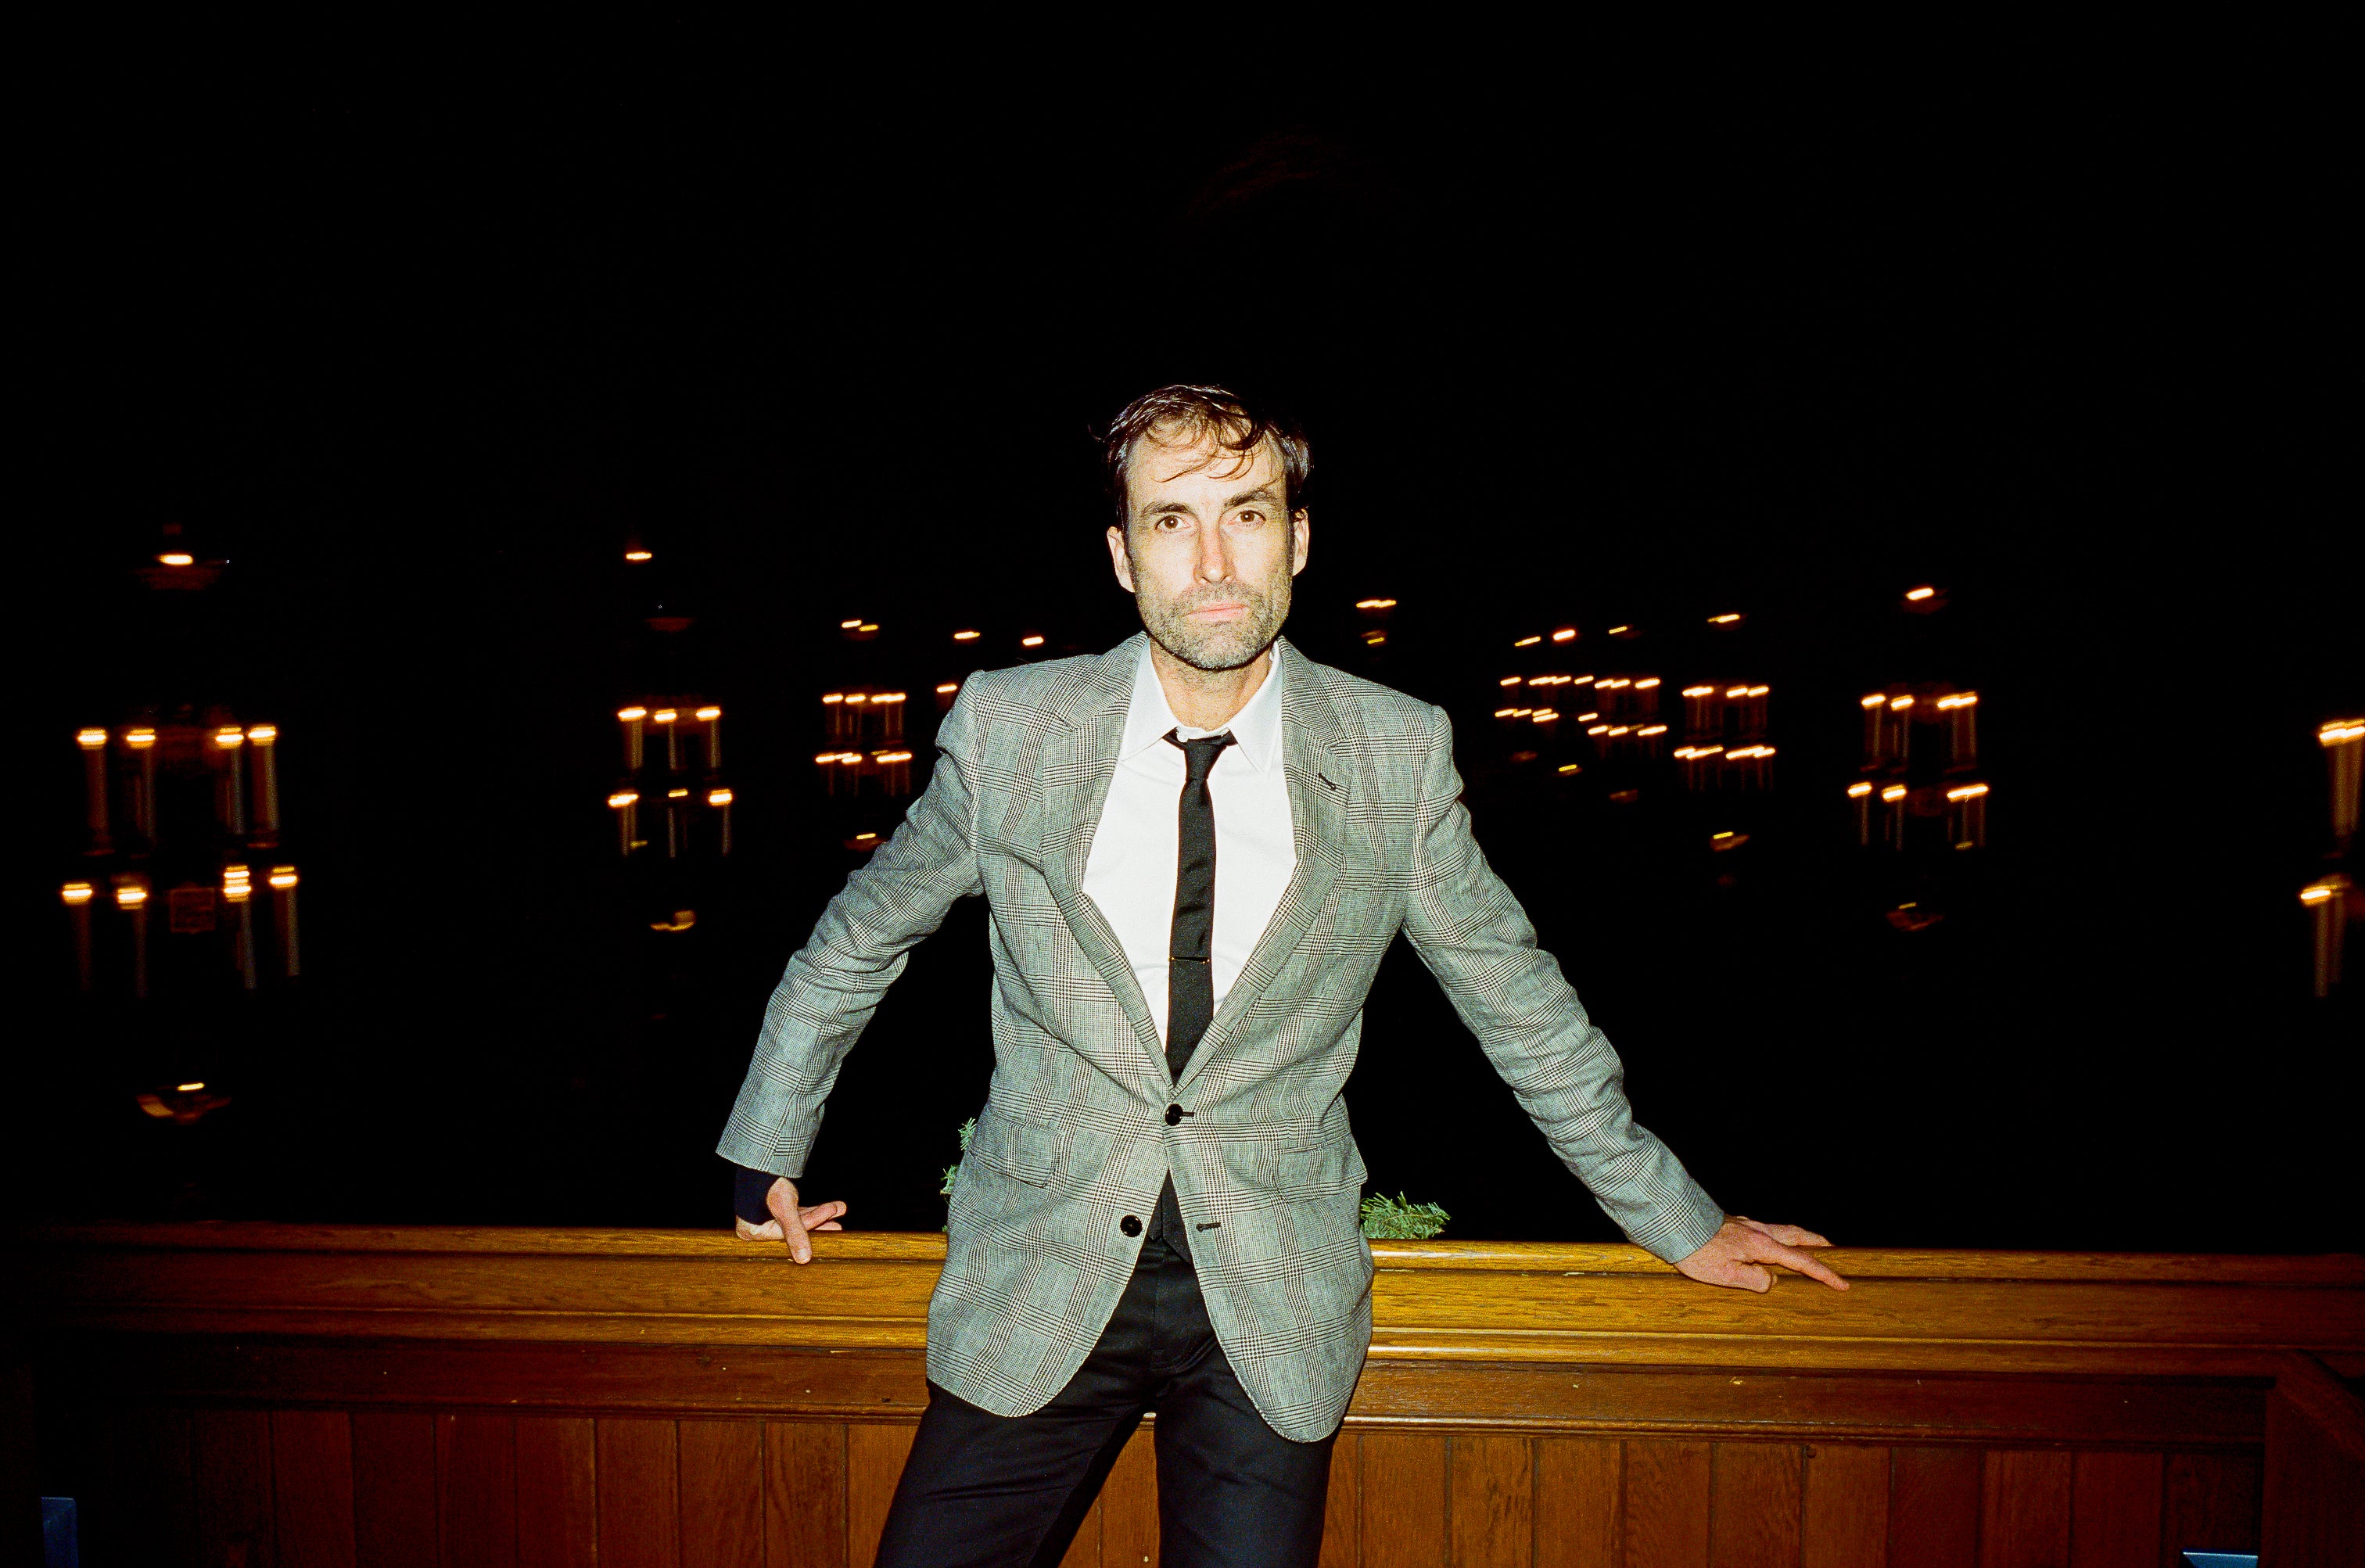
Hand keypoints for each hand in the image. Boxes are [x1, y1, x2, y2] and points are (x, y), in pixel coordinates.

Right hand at [733, 1177, 846, 1262]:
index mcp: (751, 1231)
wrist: (763, 1157)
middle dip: (819, 1223)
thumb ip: (795, 1232)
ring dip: (820, 1214)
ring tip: (839, 1210)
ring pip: (799, 1221)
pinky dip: (814, 1210)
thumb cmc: (767, 1182)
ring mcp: (768, 1218)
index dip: (809, 1227)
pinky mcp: (778, 1209)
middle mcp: (758, 1227)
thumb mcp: (783, 1208)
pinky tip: (832, 1208)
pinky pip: (799, 1213)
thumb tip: (804, 1260)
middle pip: (794, 1230)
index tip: (832, 1225)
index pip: (787, 1235)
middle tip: (838, 1226)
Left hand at [1673, 1216, 1848, 1292]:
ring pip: (1782, 1229)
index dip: (1825, 1273)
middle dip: (1819, 1244)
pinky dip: (1778, 1234)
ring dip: (1800, 1237)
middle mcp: (1758, 1231)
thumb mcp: (1726, 1275)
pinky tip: (1769, 1240)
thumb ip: (1755, 1280)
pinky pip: (1765, 1228)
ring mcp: (1746, 1224)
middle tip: (1835, 1251)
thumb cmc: (1696, 1251)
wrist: (1672, 1223)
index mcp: (1761, 1246)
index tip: (1843, 1284)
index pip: (1801, 1262)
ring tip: (1808, 1244)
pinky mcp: (1734, 1223)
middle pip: (1798, 1235)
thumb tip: (1773, 1281)